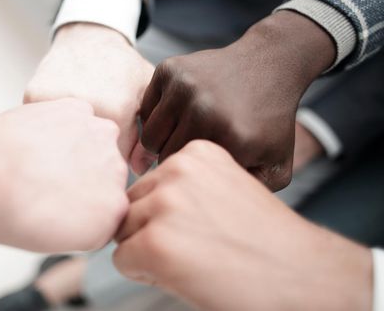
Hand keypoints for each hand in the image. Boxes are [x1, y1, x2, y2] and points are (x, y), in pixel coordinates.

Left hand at [0, 93, 128, 252]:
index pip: (106, 206)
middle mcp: (117, 174)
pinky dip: (60, 120)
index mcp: (113, 213)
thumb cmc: (8, 209)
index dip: (81, 203)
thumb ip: (79, 222)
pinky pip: (76, 114)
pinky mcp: (81, 111)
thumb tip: (72, 209)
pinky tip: (36, 134)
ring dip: (74, 144)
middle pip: (103, 170)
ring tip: (38, 154)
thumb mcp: (54, 240)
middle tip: (45, 177)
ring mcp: (101, 138)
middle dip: (81, 172)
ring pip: (93, 140)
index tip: (62, 202)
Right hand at [25, 23, 154, 160]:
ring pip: (60, 144)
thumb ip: (146, 137)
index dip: (115, 162)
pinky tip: (59, 116)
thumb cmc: (123, 69)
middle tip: (95, 137)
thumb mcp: (145, 98)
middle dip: (92, 155)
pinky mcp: (33, 97)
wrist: (91, 35)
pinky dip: (47, 128)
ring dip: (68, 143)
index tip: (113, 153)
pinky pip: (38, 128)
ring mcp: (55, 103)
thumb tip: (139, 168)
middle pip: (86, 158)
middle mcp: (85, 110)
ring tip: (78, 125)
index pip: (115, 164)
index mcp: (116, 115)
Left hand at [115, 141, 372, 310]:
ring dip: (148, 251)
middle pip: (132, 205)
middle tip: (195, 248)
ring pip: (124, 231)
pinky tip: (186, 275)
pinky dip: (144, 274)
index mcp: (196, 152)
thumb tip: (135, 200)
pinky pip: (123, 260)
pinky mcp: (154, 243)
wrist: (305, 276)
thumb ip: (183, 185)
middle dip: (150, 230)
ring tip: (193, 260)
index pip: (149, 183)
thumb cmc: (266, 240)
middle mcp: (177, 170)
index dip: (166, 214)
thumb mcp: (224, 188)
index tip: (199, 227)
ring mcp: (164, 204)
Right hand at [132, 11, 335, 189]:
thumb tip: (208, 208)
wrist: (270, 65)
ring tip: (181, 140)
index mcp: (230, 138)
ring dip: (161, 143)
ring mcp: (183, 86)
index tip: (204, 172)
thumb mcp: (276, 166)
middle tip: (192, 156)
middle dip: (174, 162)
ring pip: (149, 136)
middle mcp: (203, 109)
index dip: (192, 180)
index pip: (189, 178)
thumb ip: (246, 194)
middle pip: (163, 158)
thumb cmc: (270, 121)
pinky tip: (176, 117)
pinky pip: (145, 110)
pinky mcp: (168, 70)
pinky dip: (156, 118)